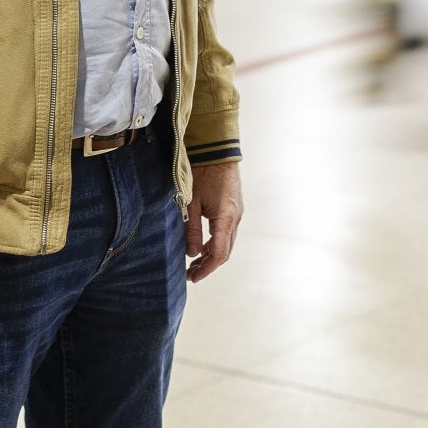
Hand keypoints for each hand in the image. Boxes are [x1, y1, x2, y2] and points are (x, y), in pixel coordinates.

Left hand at [184, 160, 243, 282]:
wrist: (217, 149)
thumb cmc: (202, 172)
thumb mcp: (191, 202)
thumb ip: (191, 229)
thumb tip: (192, 254)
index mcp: (226, 218)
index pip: (219, 254)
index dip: (206, 269)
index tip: (193, 278)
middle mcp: (236, 218)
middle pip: (225, 251)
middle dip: (208, 265)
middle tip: (190, 274)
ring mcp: (237, 213)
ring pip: (226, 242)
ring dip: (211, 254)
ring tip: (194, 263)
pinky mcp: (234, 208)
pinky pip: (227, 232)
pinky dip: (215, 242)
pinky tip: (202, 245)